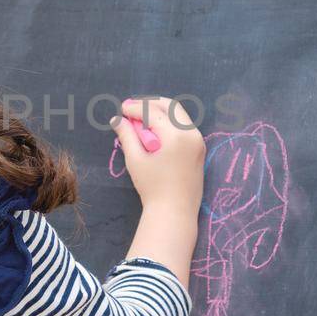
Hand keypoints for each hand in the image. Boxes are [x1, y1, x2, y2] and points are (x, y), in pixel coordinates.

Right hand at [111, 97, 204, 213]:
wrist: (175, 212)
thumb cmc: (153, 188)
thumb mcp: (136, 160)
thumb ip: (127, 136)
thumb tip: (117, 119)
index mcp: (176, 136)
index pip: (153, 112)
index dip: (136, 108)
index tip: (122, 108)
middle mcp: (191, 134)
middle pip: (171, 107)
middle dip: (150, 103)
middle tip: (132, 107)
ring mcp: (198, 141)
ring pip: (179, 115)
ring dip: (161, 112)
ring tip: (142, 116)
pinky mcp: (199, 149)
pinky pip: (185, 127)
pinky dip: (170, 123)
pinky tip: (156, 129)